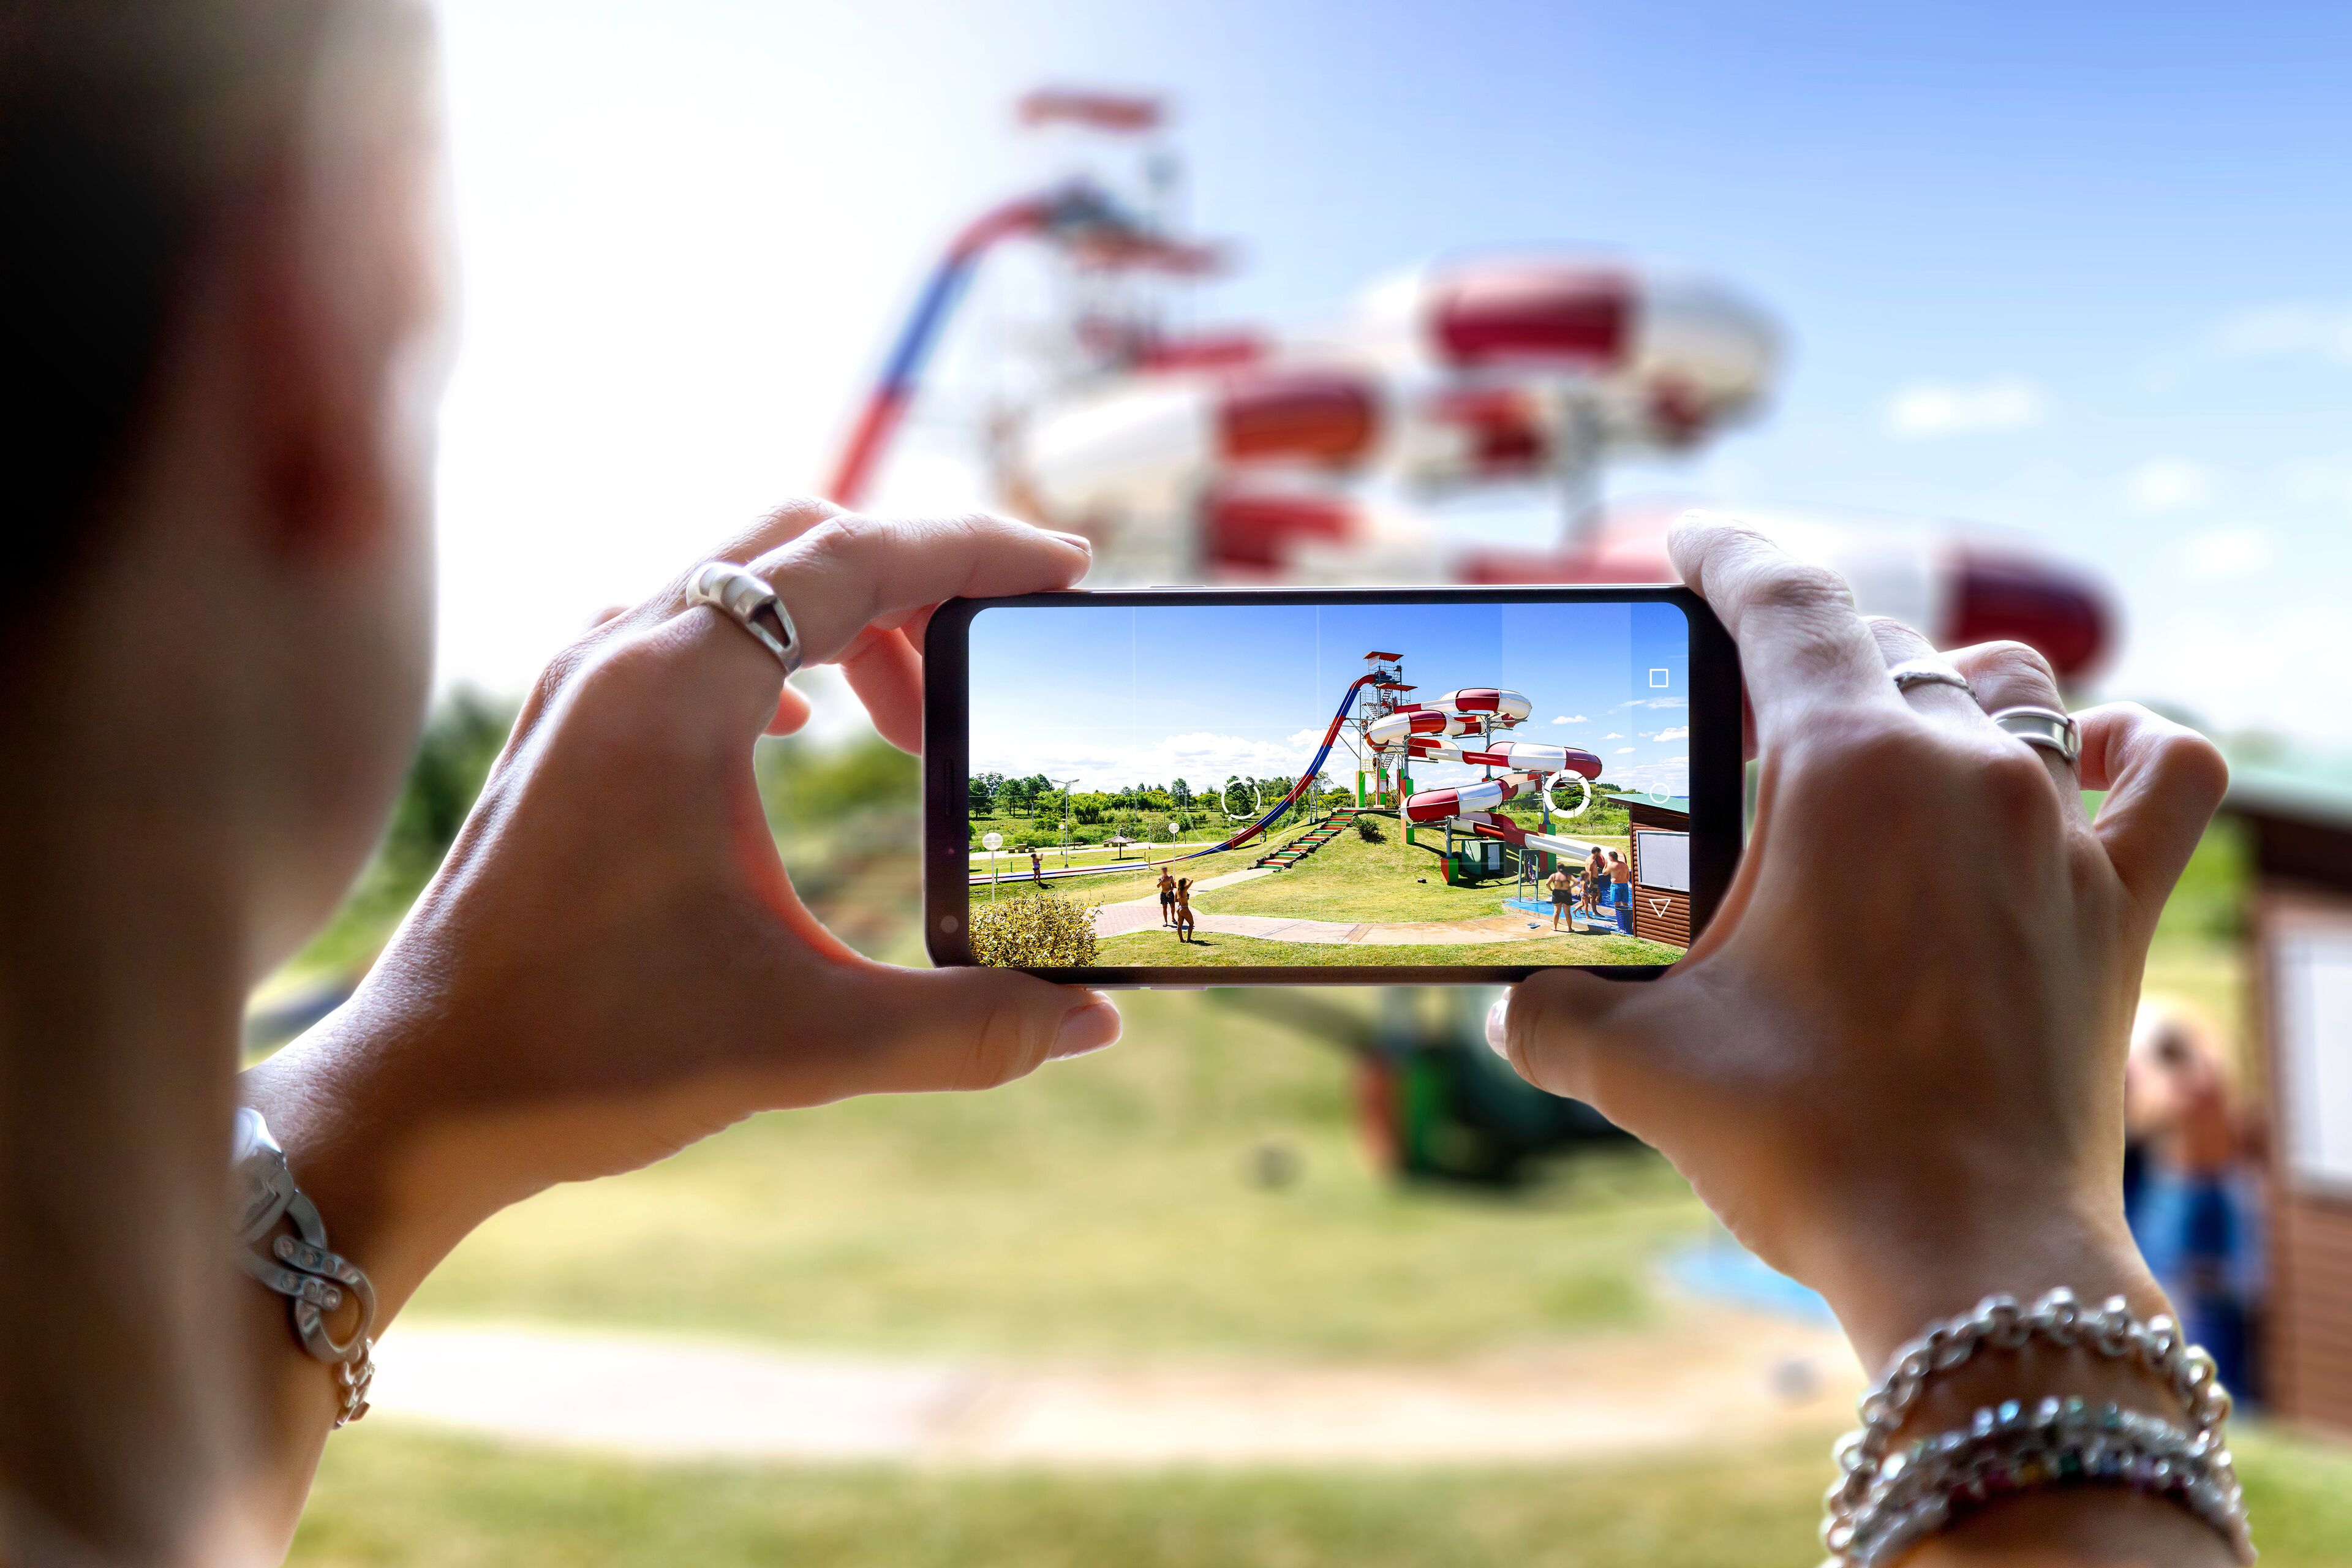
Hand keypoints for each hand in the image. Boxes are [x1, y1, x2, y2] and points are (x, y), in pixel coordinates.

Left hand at [243, 503, 1121, 1313]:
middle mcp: (617, 658)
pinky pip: (683, 630)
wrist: (415, 1095)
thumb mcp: (804, 1043)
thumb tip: (1095, 1021)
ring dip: (841, 619)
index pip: (854, 556)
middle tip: (1000, 653)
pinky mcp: (559, 731)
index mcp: (675, 694)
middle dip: (918, 578)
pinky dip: (768, 648)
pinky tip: (796, 728)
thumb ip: (965, 1028)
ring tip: (913, 721)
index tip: (1063, 569)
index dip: (974, 549)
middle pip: (799, 542)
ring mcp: (576, 687)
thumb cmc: (586, 1055)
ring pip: (736, 581)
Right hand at [1493, 514, 2227, 1370]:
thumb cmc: (1806, 1140)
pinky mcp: (2118, 901)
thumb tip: (1508, 1005)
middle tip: (1740, 706)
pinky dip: (2127, 746)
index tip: (1689, 542)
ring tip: (1885, 733)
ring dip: (1943, 686)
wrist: (1965, 1257)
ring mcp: (2056, 829)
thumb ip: (1550, 1011)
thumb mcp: (1637, 1064)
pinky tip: (2087, 754)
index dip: (1726, 553)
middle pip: (1885, 647)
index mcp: (1846, 770)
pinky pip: (2165, 772)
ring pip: (2014, 687)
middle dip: (1805, 657)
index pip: (1784, 600)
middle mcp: (1966, 768)